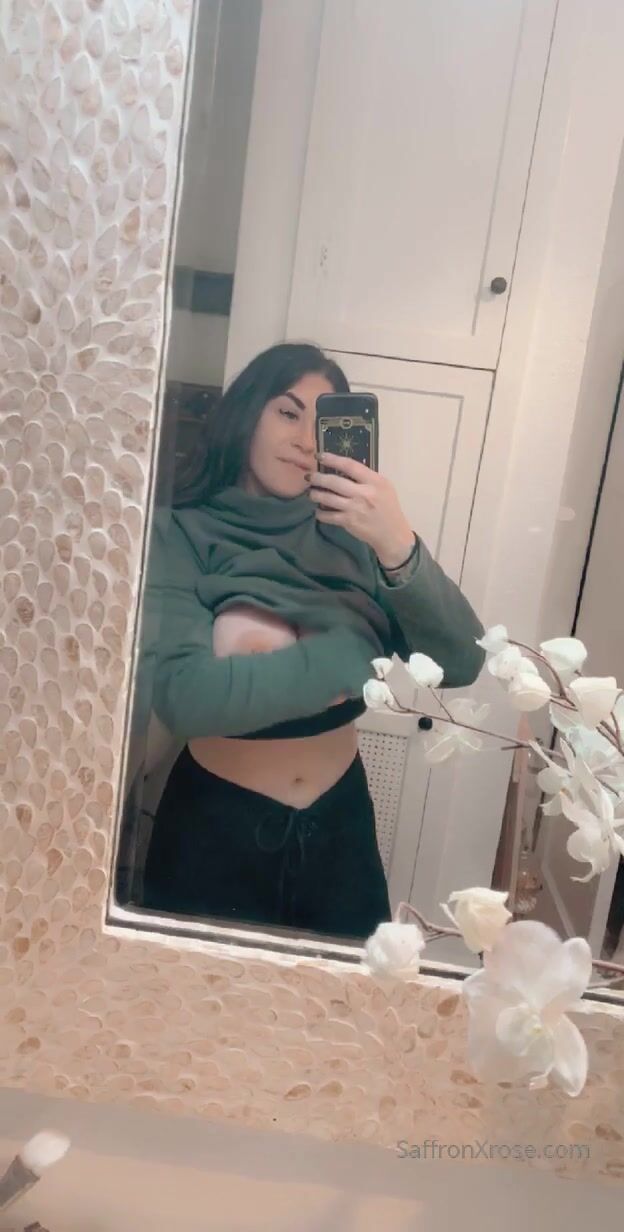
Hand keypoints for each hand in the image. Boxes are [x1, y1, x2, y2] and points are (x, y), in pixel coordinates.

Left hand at [310, 452, 414, 567]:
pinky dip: (320, 513)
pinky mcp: (349, 522)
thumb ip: (366, 478)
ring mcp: (355, 508)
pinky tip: (318, 511)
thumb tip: (343, 468)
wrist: (392, 534)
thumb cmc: (388, 508)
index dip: (332, 459)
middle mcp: (364, 493)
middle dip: (318, 478)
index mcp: (374, 482)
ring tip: (311, 493)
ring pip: (328, 498)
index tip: (320, 456)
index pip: (350, 466)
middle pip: (334, 482)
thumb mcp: (384, 487)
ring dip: (315, 495)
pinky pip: (328, 516)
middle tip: (309, 477)